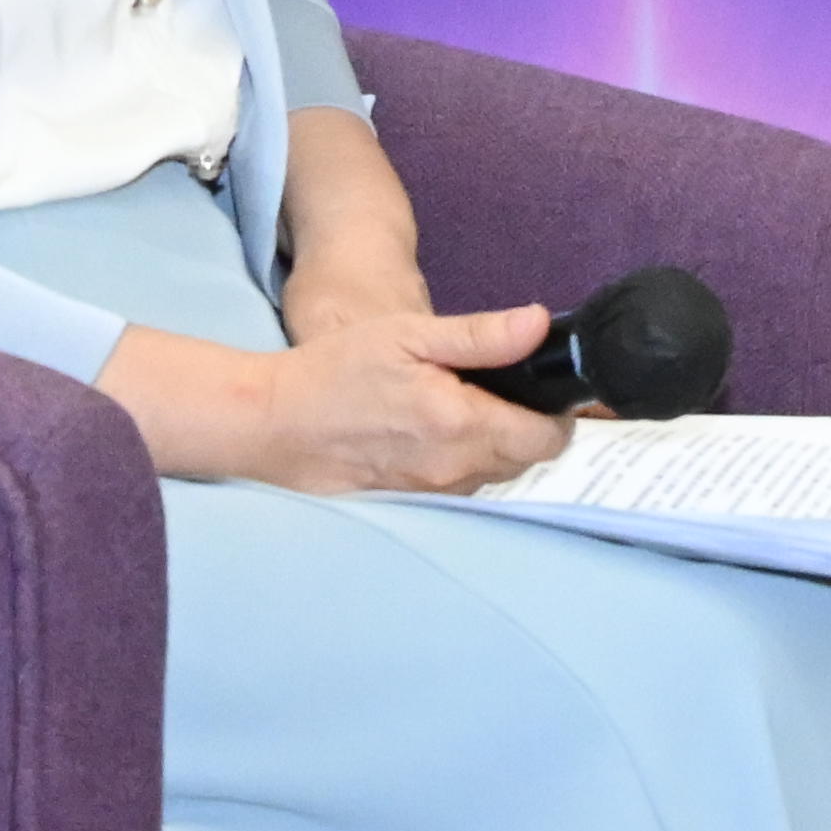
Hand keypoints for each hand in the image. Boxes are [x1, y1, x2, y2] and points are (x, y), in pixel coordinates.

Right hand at [105, 273, 561, 493]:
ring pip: (494, 477)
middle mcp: (452, 469)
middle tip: (505, 391)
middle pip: (526, 460)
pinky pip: (459, 488)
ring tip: (466, 408)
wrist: (271, 422)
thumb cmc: (334, 372)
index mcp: (461, 424)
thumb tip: (540, 326)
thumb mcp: (408, 334)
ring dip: (495, 446)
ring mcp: (430, 493)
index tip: (546, 390)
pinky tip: (436, 435)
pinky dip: (463, 464)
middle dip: (528, 427)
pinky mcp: (410, 504)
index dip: (558, 414)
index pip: (548, 438)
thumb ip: (480, 336)